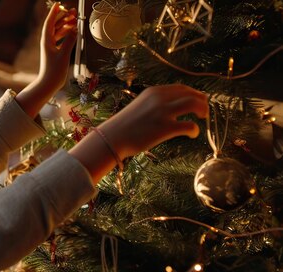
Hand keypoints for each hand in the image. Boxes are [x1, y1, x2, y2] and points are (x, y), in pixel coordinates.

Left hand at [15, 3, 76, 117]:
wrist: (48, 84)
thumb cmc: (53, 71)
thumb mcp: (63, 55)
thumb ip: (69, 41)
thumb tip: (75, 29)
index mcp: (46, 41)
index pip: (49, 23)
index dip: (54, 13)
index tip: (58, 4)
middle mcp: (47, 42)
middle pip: (55, 26)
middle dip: (63, 17)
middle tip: (73, 11)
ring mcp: (51, 47)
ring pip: (58, 32)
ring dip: (66, 25)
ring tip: (75, 19)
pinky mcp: (54, 52)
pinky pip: (60, 39)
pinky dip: (66, 34)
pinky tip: (73, 31)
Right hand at [68, 84, 208, 184]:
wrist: (112, 138)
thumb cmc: (123, 126)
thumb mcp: (139, 106)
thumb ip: (154, 104)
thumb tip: (170, 108)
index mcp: (154, 92)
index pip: (181, 88)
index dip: (193, 94)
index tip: (197, 101)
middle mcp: (160, 98)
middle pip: (191, 94)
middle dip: (202, 101)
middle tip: (203, 112)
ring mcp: (163, 112)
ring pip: (195, 104)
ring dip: (203, 110)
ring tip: (202, 118)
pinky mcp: (166, 128)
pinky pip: (190, 126)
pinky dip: (195, 130)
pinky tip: (192, 134)